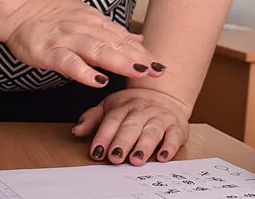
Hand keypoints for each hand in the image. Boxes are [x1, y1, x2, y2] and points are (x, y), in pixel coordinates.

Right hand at [4, 0, 163, 86]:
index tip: (161, 65)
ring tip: (138, 72)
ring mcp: (67, 40)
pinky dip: (84, 72)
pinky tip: (98, 82)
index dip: (142, 52)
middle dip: (137, 57)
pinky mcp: (49, 52)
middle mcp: (84, 29)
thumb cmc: (52, 15)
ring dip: (119, 62)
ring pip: (97, 50)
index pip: (122, 39)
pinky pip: (69, 62)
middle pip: (115, 44)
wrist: (19, 8)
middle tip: (157, 70)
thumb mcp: (87, 18)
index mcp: (94, 22)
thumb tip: (139, 39)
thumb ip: (112, 32)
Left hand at [72, 87, 189, 163]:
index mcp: (125, 105)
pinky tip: (163, 156)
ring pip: (153, 130)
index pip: (113, 119)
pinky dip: (170, 146)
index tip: (97, 151)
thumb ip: (93, 118)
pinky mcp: (177, 126)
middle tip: (115, 157)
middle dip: (123, 141)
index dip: (104, 135)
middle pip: (132, 125)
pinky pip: (175, 135)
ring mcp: (161, 117)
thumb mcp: (112, 106)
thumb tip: (76, 130)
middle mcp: (143, 110)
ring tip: (136, 159)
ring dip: (144, 145)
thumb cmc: (134, 106)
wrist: (165, 94)